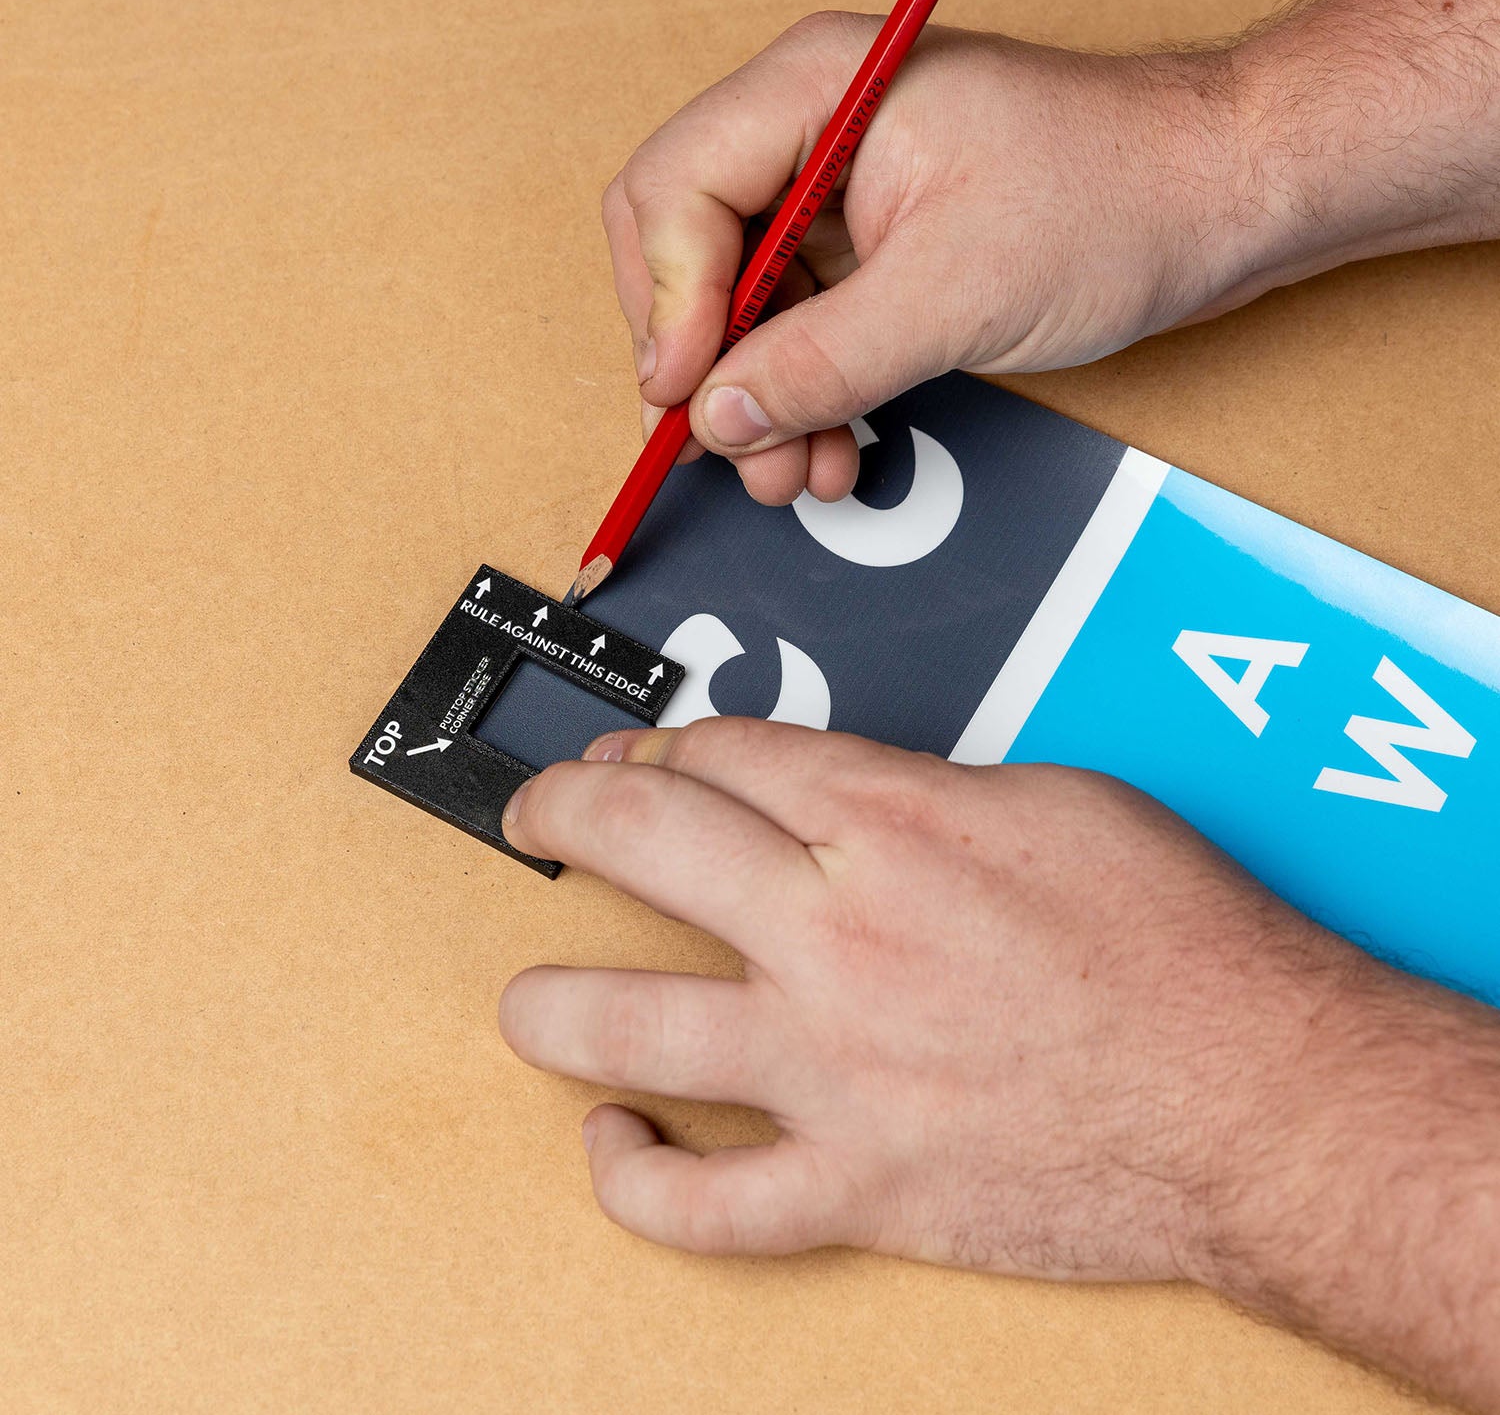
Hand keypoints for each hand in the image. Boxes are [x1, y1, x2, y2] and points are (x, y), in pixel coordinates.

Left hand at [497, 718, 1349, 1276]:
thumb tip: (838, 798)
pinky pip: (703, 1207)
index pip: (724, 754)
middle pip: (639, 838)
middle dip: (563, 810)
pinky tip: (615, 1146)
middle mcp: (837, 935)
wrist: (1261, 1099)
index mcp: (891, 824)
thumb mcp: (1055, 802)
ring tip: (531, 996)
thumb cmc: (1181, 946)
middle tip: (541, 814)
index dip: (667, 744)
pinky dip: (636, 1182)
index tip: (650, 757)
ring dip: (549, 1002)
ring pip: (622, 1024)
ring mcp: (831, 1067)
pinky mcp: (856, 1183)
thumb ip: (921, 791)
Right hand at [603, 20, 1252, 503]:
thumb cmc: (1115, 197)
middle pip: (682, 249)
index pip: (675, 193)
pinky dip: (801, 394)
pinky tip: (828, 446)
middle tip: (727, 444)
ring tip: (791, 470)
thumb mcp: (953, 294)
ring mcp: (835, 191)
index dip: (666, 304)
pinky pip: (795, 327)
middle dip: (702, 361)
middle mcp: (808, 130)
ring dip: (753, 398)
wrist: (1214, 202)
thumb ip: (821, 363)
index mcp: (814, 89)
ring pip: (735, 305)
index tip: (688, 396)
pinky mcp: (867, 247)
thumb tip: (718, 418)